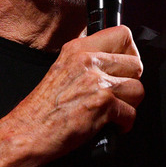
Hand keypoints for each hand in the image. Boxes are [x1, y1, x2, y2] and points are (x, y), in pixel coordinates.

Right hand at [9, 25, 143, 161]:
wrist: (27, 132)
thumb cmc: (42, 108)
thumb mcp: (62, 68)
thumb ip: (88, 61)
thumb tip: (116, 63)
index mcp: (78, 48)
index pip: (123, 34)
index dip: (130, 53)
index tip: (125, 67)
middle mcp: (88, 61)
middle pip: (136, 64)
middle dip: (131, 82)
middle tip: (118, 94)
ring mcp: (96, 82)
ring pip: (138, 89)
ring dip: (129, 104)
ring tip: (113, 110)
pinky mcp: (102, 105)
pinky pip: (131, 113)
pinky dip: (123, 124)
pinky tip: (110, 125)